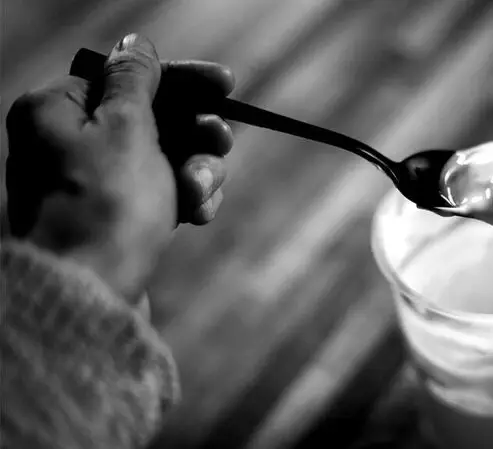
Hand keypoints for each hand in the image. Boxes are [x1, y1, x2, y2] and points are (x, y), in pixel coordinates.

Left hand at [5, 34, 234, 302]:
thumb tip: (136, 44)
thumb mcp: (126, 128)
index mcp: (57, 111)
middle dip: (195, 135)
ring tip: (201, 194)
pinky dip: (186, 198)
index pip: (128, 78)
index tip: (228, 84)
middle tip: (221, 142)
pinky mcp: (117, 220)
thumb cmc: (104, 207)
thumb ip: (135, 80)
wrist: (90, 296)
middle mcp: (69, 144)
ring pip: (167, 159)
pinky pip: (163, 193)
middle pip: (154, 120)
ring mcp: (95, 186)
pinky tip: (197, 214)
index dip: (183, 79)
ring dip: (196, 171)